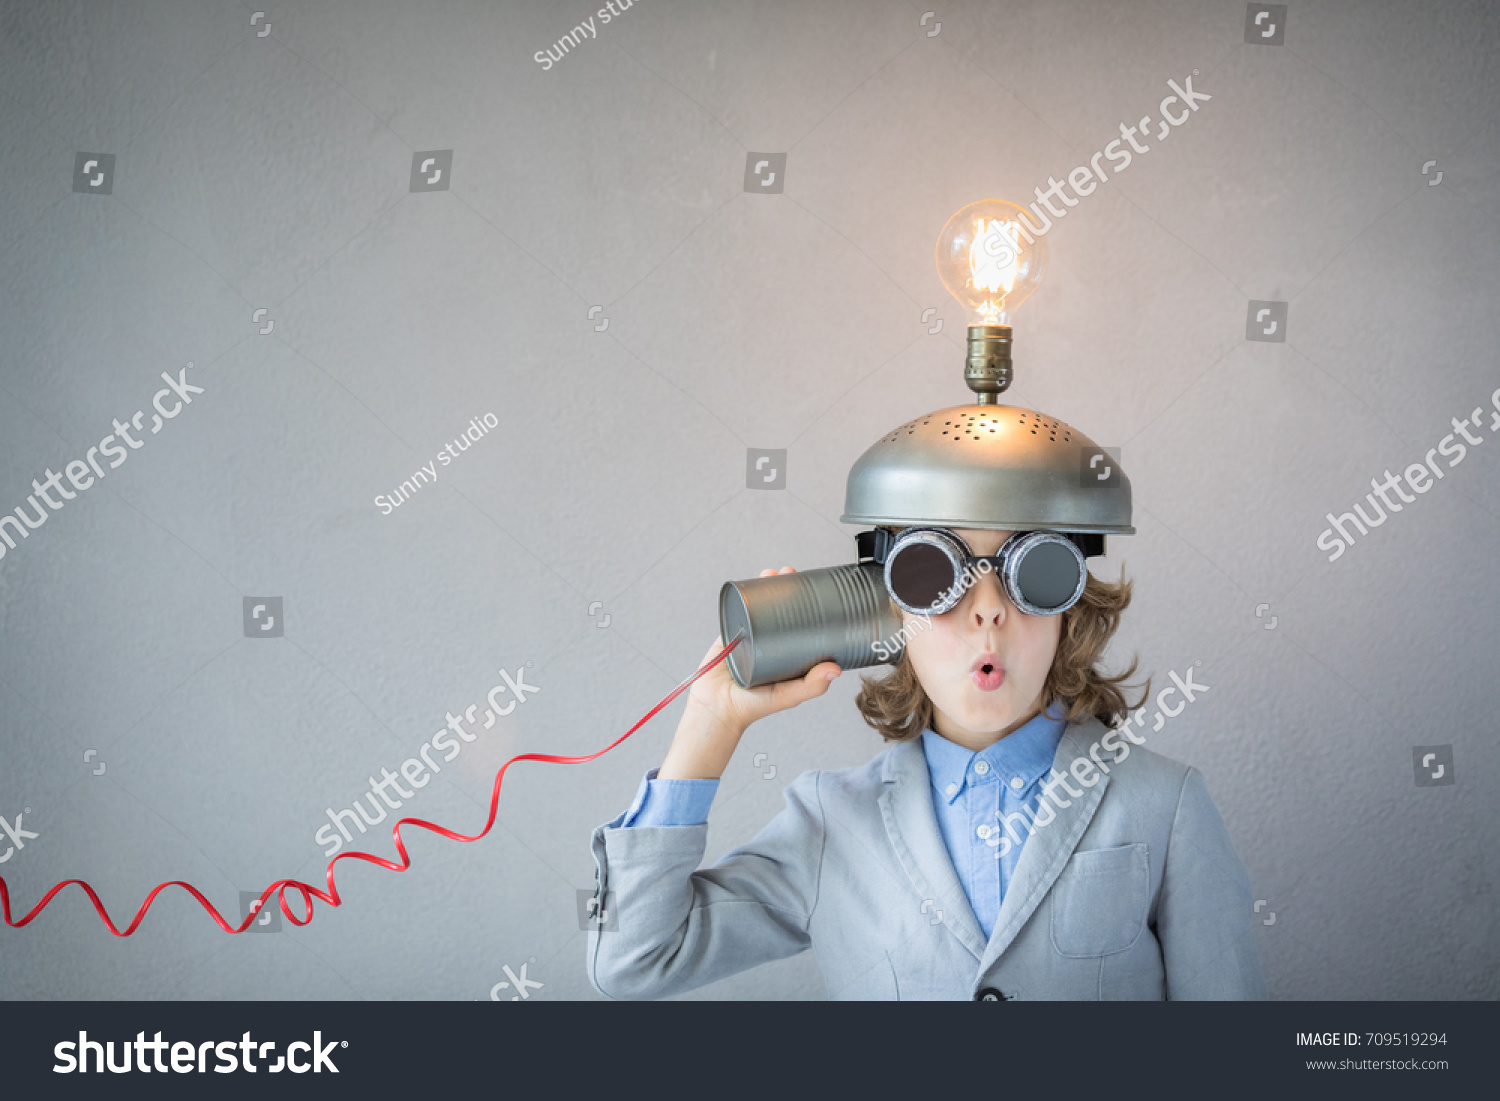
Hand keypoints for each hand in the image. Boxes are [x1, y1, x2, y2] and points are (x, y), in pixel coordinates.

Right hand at [658, 567, 841, 779]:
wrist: (716, 708)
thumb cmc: (753, 706)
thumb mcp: (788, 696)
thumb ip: (812, 685)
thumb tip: (836, 669)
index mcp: (790, 654)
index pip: (804, 624)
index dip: (810, 605)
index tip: (816, 590)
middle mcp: (772, 642)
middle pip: (783, 609)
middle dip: (788, 589)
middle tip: (792, 575)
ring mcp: (751, 635)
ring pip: (760, 606)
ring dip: (766, 587)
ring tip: (772, 573)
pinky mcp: (731, 633)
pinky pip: (738, 610)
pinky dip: (743, 595)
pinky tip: (749, 583)